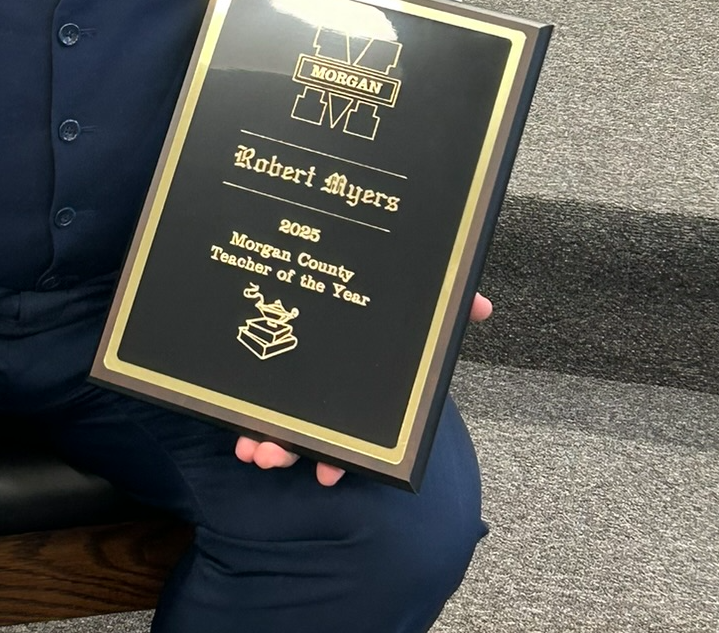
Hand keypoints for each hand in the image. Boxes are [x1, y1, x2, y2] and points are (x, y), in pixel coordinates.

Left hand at [234, 291, 493, 485]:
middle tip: (270, 457)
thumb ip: (448, 303)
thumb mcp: (417, 299)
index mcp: (364, 383)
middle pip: (313, 429)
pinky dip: (244, 413)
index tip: (326, 475)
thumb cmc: (387, 285)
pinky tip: (235, 428)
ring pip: (282, 417)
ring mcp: (300, 379)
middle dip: (291, 449)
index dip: (343, 458)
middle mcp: (333, 388)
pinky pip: (259, 395)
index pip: (358, 431)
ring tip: (250, 448)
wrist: (325, 244)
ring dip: (265, 439)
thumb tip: (483, 306)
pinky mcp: (271, 363)